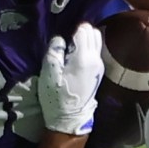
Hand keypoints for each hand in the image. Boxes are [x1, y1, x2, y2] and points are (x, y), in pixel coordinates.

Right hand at [35, 23, 101, 137]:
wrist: (70, 117)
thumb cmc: (57, 96)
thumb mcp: (49, 74)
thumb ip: (54, 52)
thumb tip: (59, 39)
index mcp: (83, 58)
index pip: (84, 30)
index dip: (73, 30)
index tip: (64, 39)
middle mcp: (95, 59)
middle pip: (93, 32)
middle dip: (81, 32)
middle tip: (68, 42)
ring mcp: (100, 65)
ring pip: (97, 41)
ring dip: (86, 40)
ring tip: (72, 49)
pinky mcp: (99, 72)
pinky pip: (96, 51)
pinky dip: (88, 48)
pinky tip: (77, 57)